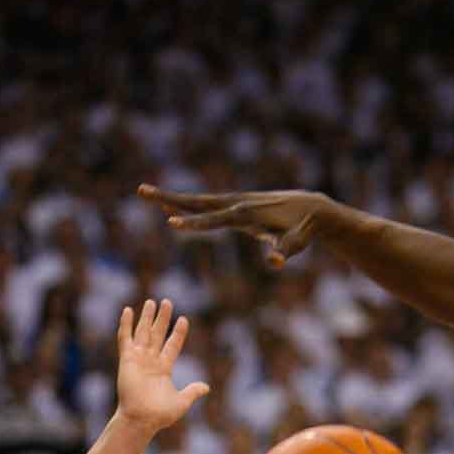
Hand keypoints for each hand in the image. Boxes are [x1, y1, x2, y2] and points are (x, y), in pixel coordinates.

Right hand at [116, 299, 209, 434]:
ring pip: (144, 332)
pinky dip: (126, 324)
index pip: (173, 345)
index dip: (178, 333)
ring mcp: (138, 359)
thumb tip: (206, 387)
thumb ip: (192, 391)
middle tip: (167, 302)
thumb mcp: (182, 402)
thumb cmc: (160, 415)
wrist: (142, 419)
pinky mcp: (126, 359)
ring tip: (151, 301)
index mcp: (164, 369)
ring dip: (147, 317)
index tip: (184, 319)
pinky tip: (128, 310)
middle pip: (158, 334)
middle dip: (163, 318)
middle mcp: (151, 361)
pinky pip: (125, 338)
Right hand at [138, 185, 326, 266]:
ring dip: (172, 198)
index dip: (194, 222)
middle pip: (198, 201)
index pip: (215, 219)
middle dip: (169, 198)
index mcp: (246, 214)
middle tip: (141, 191)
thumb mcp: (297, 243)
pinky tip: (173, 205)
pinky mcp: (237, 206)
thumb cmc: (304, 229)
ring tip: (146, 194)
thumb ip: (285, 251)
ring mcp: (236, 202)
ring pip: (199, 200)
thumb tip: (275, 262)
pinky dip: (188, 204)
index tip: (170, 222)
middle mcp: (237, 203)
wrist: (312, 209)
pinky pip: (208, 205)